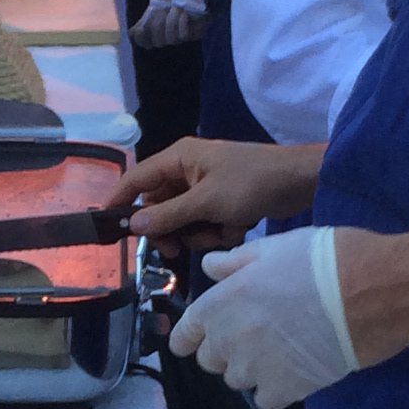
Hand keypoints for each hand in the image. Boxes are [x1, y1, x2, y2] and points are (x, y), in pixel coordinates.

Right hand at [108, 135, 322, 257]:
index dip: (120, 201)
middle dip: (170, 229)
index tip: (108, 228)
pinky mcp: (223, 202)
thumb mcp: (205, 202)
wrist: (300, 182)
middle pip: (159, 206)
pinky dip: (219, 230)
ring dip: (199, 232)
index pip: (136, 179)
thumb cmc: (251, 182)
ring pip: (184, 220)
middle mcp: (187, 170)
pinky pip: (206, 223)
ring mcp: (206, 187)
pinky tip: (239, 227)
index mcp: (178, 159)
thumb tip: (132, 225)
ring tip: (222, 230)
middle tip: (175, 249)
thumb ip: (167, 215)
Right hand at [129, 0, 206, 49]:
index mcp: (157, 25)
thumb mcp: (158, 0)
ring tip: (177, 6)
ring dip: (171, 21)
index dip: (141, 39)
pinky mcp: (195, 33)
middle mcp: (169, 33)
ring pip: (169, 39)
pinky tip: (185, 13)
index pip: (145, 42)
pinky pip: (182, 36)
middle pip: (157, 42)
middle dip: (158, 25)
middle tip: (164, 10)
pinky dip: (181, 23)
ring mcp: (182, 34)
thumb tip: (133, 33)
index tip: (140, 29)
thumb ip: (146, 17)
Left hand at [169, 232, 358, 408]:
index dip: (189, 338)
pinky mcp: (285, 390)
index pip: (184, 336)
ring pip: (237, 380)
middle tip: (256, 334)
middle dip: (226, 350)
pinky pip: (266, 399)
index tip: (195, 340)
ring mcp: (255, 369)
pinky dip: (277, 389)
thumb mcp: (273, 248)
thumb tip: (209, 267)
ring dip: (252, 369)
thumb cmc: (322, 260)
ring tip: (281, 350)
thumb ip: (234, 262)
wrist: (369, 291)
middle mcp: (229, 340)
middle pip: (210, 360)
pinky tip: (295, 370)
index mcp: (220, 303)